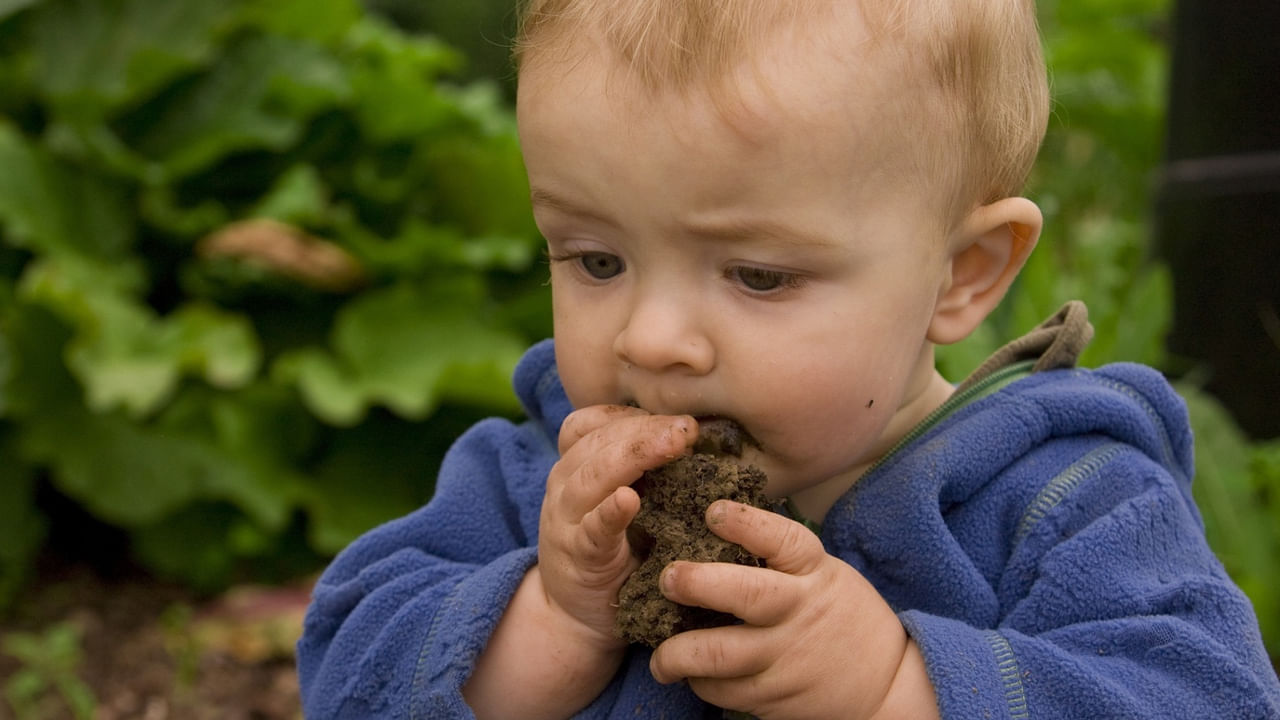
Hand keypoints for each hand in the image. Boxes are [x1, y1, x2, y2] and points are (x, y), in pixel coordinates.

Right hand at [537, 405, 696, 647]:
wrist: (575, 617)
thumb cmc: (612, 550)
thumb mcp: (621, 501)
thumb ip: (643, 472)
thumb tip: (695, 437)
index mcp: (575, 467)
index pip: (592, 423)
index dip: (631, 414)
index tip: (675, 416)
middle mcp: (564, 485)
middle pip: (597, 442)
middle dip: (645, 430)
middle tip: (688, 428)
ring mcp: (565, 520)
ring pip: (591, 476)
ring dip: (633, 455)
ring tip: (672, 445)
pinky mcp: (577, 556)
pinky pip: (592, 528)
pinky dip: (609, 511)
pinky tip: (629, 500)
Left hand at [649, 501, 937, 719]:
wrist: (885, 683)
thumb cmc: (840, 614)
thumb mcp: (823, 573)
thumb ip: (779, 557)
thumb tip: (716, 524)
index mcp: (812, 572)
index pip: (782, 540)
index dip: (746, 523)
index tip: (712, 511)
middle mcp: (797, 611)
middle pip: (745, 594)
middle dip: (698, 583)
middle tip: (667, 578)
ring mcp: (784, 656)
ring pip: (720, 655)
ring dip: (677, 655)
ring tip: (659, 657)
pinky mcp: (774, 696)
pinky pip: (723, 690)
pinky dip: (700, 682)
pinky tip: (690, 674)